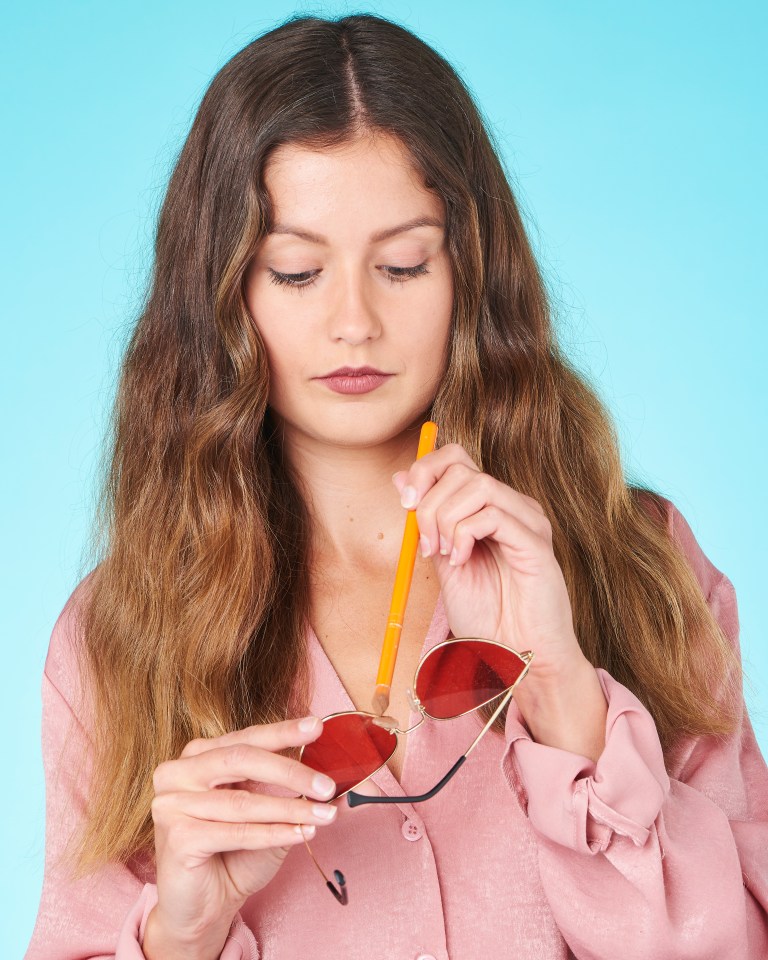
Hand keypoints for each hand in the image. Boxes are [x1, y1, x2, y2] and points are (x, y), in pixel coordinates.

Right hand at [144, 716, 377, 957]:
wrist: (204, 908)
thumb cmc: (234, 854)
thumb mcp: (264, 812)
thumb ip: (281, 788)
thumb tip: (322, 770)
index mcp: (199, 756)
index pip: (246, 738)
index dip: (283, 732)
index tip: (316, 727)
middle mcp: (179, 772)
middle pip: (241, 759)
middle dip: (290, 771)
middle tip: (327, 785)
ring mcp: (172, 804)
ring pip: (243, 801)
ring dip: (291, 809)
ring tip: (325, 814)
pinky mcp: (177, 837)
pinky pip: (236, 832)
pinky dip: (273, 833)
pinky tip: (302, 834)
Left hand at [393, 443, 587, 682]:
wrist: (516, 656)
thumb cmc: (486, 614)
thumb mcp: (443, 561)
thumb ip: (427, 521)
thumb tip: (400, 478)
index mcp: (490, 506)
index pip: (456, 458)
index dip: (424, 470)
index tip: (405, 504)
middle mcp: (512, 506)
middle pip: (461, 467)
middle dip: (428, 501)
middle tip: (425, 542)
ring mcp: (527, 520)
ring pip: (478, 485)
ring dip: (446, 519)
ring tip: (444, 555)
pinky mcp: (536, 542)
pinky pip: (493, 515)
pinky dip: (465, 535)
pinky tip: (462, 561)